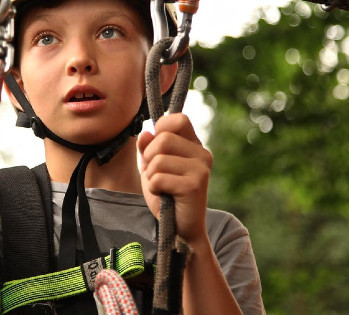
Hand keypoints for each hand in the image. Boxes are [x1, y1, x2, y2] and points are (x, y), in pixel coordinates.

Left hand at [137, 113, 211, 244]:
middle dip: (149, 157)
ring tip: (161, 187)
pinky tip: (165, 196)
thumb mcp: (152, 167)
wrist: (181, 229)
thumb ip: (147, 148)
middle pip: (163, 138)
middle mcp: (202, 154)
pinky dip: (154, 188)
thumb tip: (146, 133)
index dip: (161, 128)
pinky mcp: (194, 185)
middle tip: (155, 174)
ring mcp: (201, 169)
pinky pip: (158, 178)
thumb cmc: (167, 195)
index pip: (178, 119)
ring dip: (151, 176)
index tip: (156, 147)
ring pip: (158, 159)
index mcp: (194, 145)